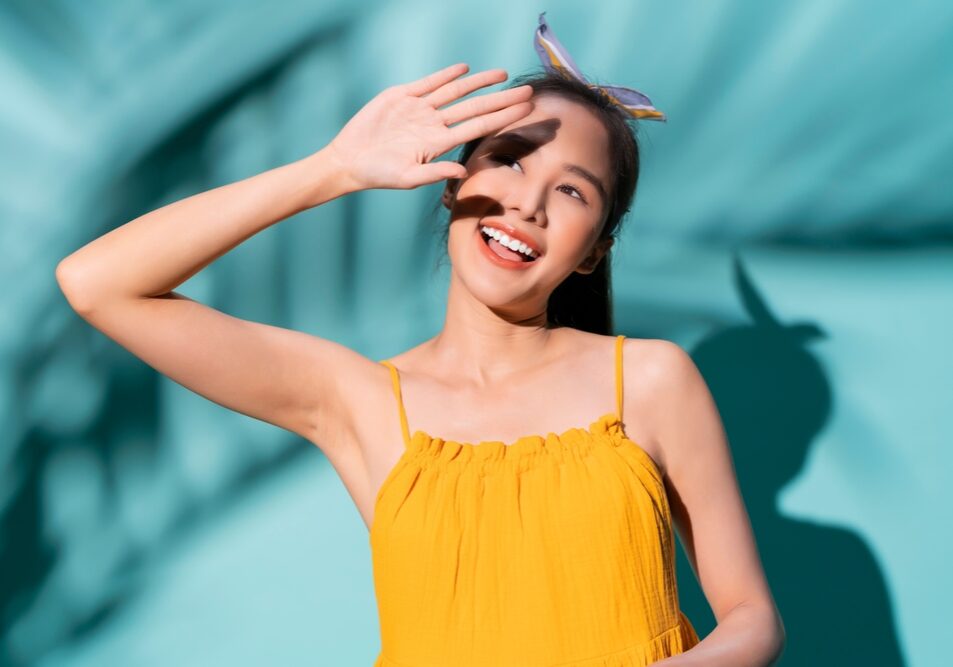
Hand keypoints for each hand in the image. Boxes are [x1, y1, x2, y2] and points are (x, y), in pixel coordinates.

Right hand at [324, 63, 533, 191]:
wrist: (349, 160)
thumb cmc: (378, 174)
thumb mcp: (408, 178)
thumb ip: (436, 172)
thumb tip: (464, 169)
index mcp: (439, 144)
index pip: (479, 127)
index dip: (503, 118)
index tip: (525, 111)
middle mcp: (434, 125)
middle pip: (475, 108)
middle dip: (502, 100)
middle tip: (527, 92)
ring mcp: (420, 110)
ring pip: (456, 92)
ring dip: (480, 83)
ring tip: (503, 75)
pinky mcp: (403, 96)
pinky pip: (429, 84)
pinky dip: (446, 76)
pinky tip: (464, 70)